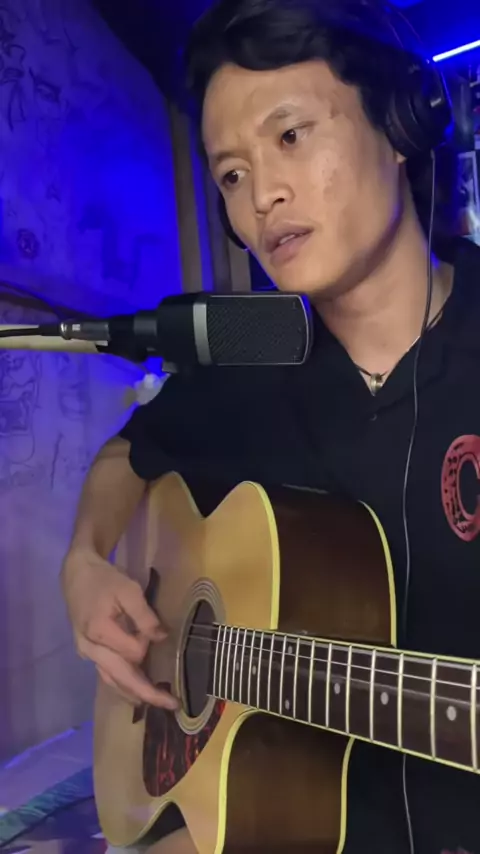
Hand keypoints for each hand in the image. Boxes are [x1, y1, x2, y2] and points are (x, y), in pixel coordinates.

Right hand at [61, 548, 178, 709]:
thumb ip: (145, 615)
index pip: (133, 652)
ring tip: (158, 704)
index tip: (154, 628)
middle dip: (147, 693)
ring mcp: (86, 653)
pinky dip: (123, 686)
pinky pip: (106, 675)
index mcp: (99, 632)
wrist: (77, 574)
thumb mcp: (128, 589)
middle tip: (172, 704)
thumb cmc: (104, 580)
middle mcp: (90, 649)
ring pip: (112, 681)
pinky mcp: (88, 653)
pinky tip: (136, 692)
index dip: (147, 643)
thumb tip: (161, 638)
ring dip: (135, 694)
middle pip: (121, 678)